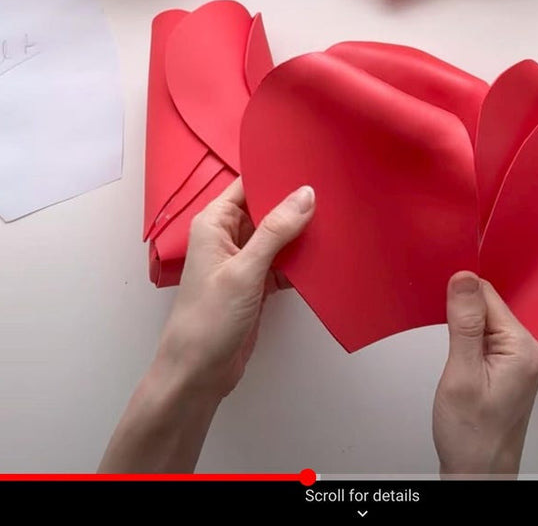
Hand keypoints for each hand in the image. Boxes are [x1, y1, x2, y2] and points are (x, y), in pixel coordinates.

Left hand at [154, 179, 313, 399]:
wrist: (198, 373)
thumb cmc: (207, 320)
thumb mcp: (243, 270)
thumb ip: (275, 231)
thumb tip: (306, 194)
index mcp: (214, 223)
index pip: (248, 185)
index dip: (277, 174)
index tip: (311, 164)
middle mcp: (228, 237)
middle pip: (267, 209)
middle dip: (297, 204)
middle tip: (335, 191)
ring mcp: (244, 261)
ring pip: (280, 236)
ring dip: (303, 233)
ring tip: (339, 219)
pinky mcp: (258, 284)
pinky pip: (285, 262)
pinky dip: (302, 260)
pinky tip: (326, 255)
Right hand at [432, 271, 537, 477]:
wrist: (478, 475)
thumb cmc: (473, 437)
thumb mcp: (461, 375)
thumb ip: (464, 324)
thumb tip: (464, 279)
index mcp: (523, 349)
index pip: (489, 296)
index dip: (460, 298)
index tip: (441, 306)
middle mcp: (527, 352)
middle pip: (489, 308)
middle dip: (461, 316)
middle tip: (447, 345)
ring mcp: (519, 362)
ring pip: (485, 324)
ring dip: (463, 332)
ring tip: (454, 361)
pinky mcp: (508, 370)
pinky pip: (486, 340)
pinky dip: (468, 345)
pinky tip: (459, 363)